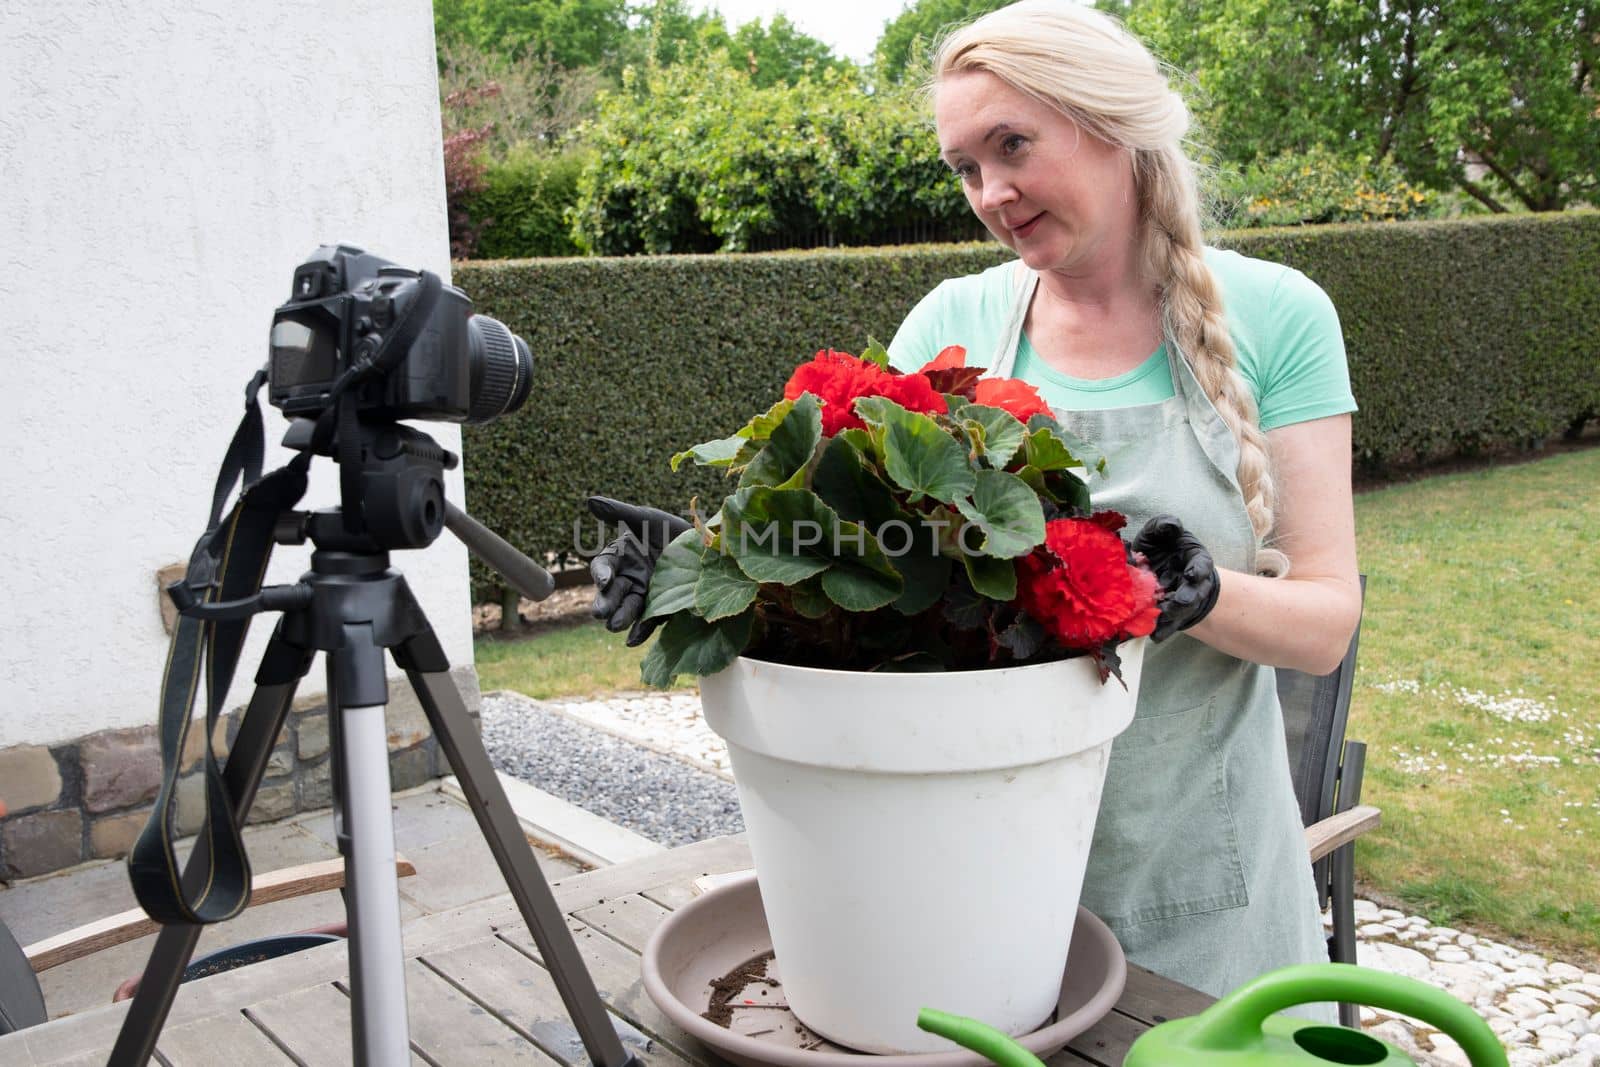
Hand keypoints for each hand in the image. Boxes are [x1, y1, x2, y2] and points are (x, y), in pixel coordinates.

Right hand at [586, 496, 691, 645]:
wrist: (706, 547)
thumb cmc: (670, 529)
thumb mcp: (647, 519)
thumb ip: (620, 513)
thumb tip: (590, 500)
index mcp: (620, 558)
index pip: (604, 567)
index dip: (600, 573)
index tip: (603, 579)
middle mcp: (627, 579)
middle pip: (611, 593)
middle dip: (605, 602)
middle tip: (600, 612)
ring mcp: (643, 596)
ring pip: (626, 609)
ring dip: (620, 617)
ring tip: (615, 625)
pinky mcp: (660, 610)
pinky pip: (647, 622)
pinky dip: (639, 631)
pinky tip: (633, 639)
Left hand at [1132, 515, 1219, 641]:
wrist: (1158, 565)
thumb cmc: (1164, 547)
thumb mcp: (1164, 532)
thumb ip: (1165, 526)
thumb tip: (1171, 525)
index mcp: (1195, 561)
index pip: (1202, 566)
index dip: (1198, 570)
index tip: (1192, 574)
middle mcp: (1192, 584)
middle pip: (1193, 594)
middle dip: (1186, 599)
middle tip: (1178, 603)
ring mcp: (1181, 601)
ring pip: (1180, 612)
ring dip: (1172, 617)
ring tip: (1161, 622)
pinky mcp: (1169, 613)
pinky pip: (1167, 624)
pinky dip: (1162, 630)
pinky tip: (1154, 635)